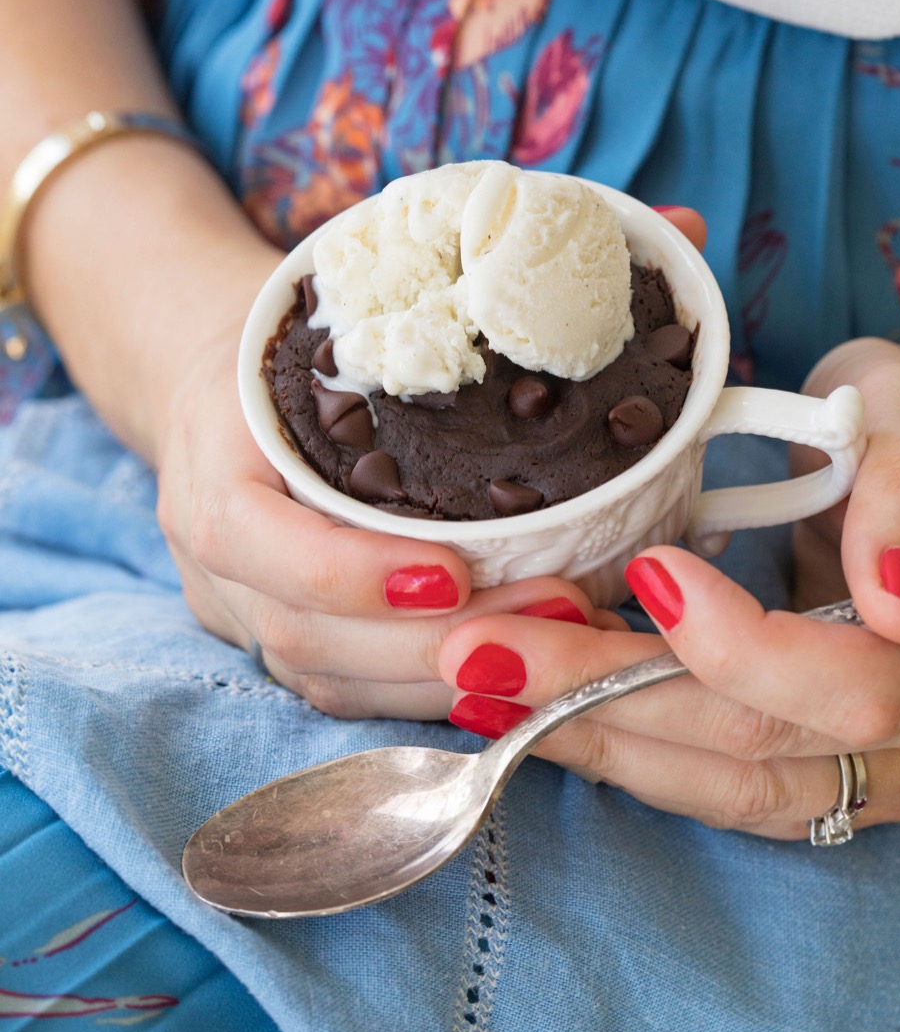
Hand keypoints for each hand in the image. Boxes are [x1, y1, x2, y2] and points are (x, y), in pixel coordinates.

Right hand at [156, 323, 602, 719]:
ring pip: (335, 683)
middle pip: (309, 637)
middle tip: (552, 612)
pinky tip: (515, 666)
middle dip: (436, 643)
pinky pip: (352, 692)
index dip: (354, 575)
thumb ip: (396, 375)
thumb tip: (532, 397)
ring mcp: (244, 618)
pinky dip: (434, 688)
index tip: (454, 574)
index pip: (262, 548)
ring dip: (450, 677)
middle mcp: (217, 567)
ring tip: (555, 644)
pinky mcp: (282, 646)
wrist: (223, 400)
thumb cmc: (291, 356)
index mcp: (212, 478)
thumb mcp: (326, 339)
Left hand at [438, 333, 899, 837]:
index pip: (853, 682)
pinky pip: (717, 785)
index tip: (645, 569)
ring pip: (726, 787)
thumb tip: (898, 605)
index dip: (737, 644)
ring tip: (484, 689)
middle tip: (484, 650)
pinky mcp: (824, 775)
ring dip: (594, 738)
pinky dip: (624, 748)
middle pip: (759, 744)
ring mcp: (881, 772)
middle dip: (607, 699)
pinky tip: (542, 710)